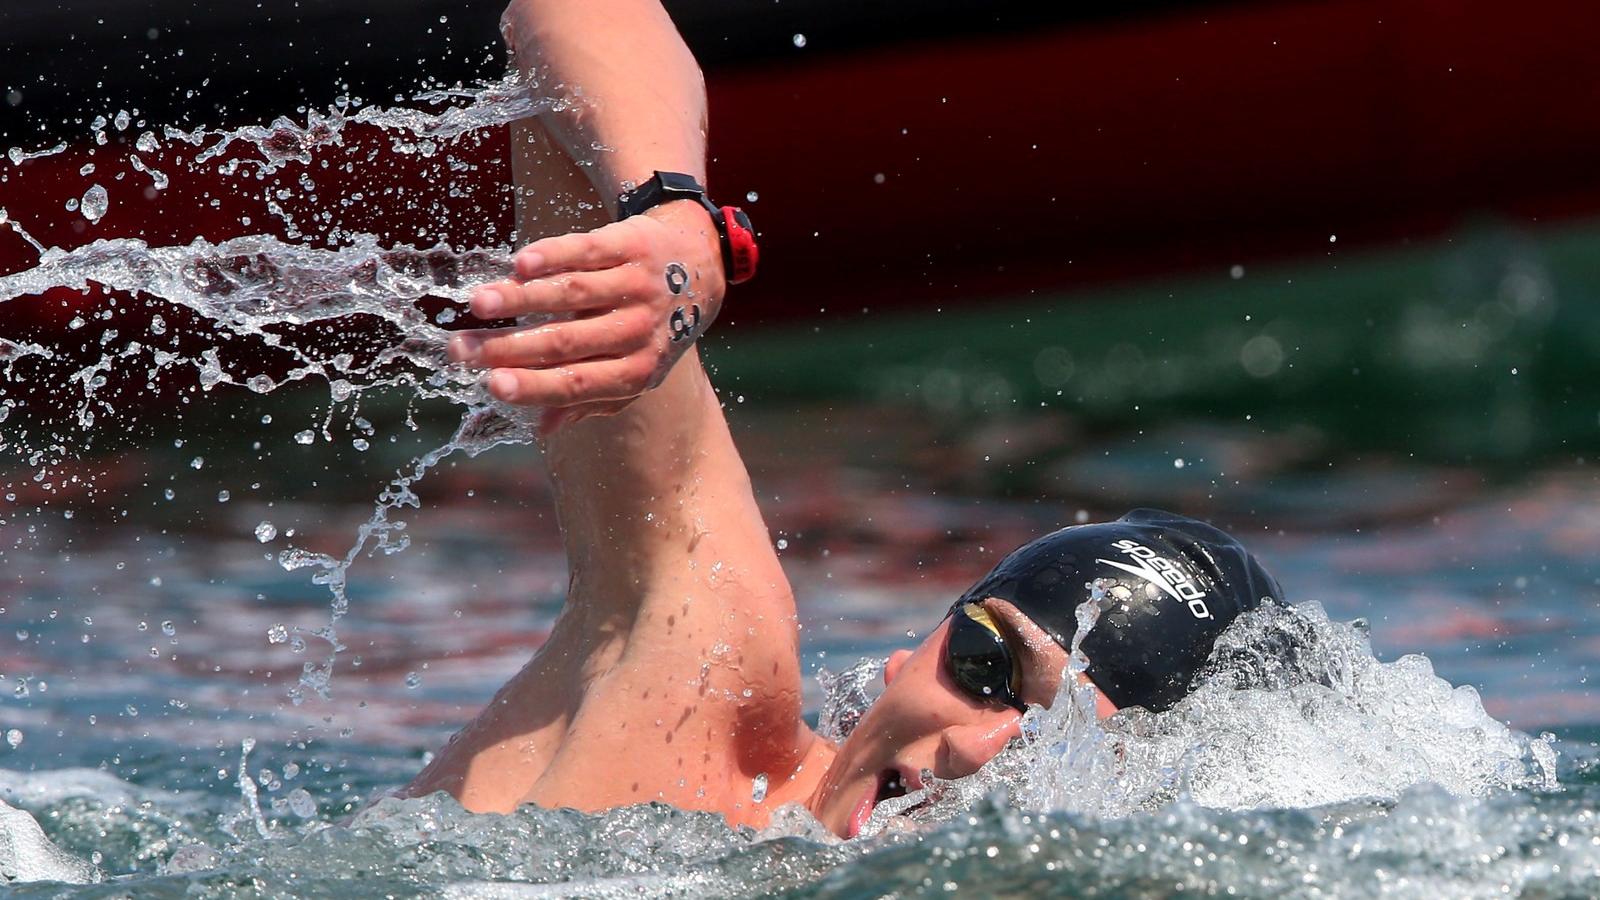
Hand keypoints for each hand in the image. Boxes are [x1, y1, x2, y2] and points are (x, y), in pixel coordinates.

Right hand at [448, 200, 725, 433]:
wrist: (698, 265)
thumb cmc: (652, 328)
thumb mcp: (632, 370)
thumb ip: (589, 399)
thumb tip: (540, 428)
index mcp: (638, 370)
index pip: (578, 383)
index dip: (535, 386)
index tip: (491, 386)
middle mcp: (640, 330)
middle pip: (566, 341)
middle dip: (509, 347)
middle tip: (460, 349)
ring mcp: (638, 285)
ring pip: (572, 293)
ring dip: (522, 298)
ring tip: (478, 304)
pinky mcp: (631, 245)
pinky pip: (587, 250)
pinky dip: (553, 256)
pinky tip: (519, 264)